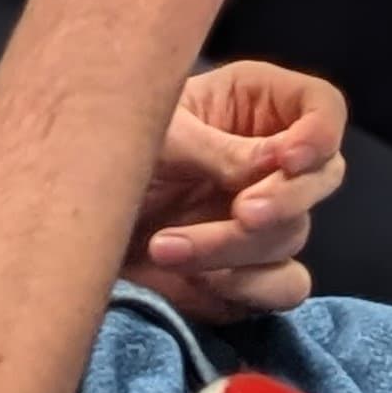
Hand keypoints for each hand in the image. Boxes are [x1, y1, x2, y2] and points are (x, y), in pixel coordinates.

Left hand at [126, 62, 349, 322]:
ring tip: (165, 248)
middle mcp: (269, 160)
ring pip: (293, 236)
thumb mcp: (156, 135)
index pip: (321, 107)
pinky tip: (198, 279)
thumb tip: (276, 166)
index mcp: (254, 104)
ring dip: (234, 247)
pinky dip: (249, 287)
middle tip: (240, 213)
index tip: (288, 159)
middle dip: (284, 198)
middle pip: (323, 177)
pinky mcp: (251, 272)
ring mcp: (264, 219)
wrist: (68, 224)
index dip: (319, 133)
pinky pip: (283, 287)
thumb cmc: (106, 149)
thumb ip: (218, 148)